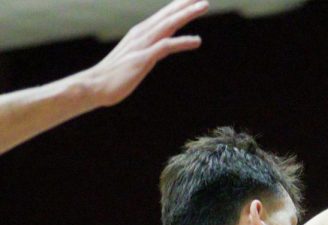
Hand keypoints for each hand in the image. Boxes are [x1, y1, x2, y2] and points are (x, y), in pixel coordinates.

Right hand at [81, 0, 207, 107]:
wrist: (95, 85)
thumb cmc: (115, 74)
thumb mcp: (137, 57)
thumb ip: (151, 50)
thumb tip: (162, 48)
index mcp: (140, 33)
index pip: (163, 17)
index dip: (178, 7)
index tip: (193, 0)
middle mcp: (141, 34)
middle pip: (167, 15)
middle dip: (185, 4)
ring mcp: (142, 45)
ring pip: (168, 24)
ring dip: (186, 14)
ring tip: (204, 5)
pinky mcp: (143, 58)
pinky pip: (166, 46)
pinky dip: (182, 41)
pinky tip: (197, 41)